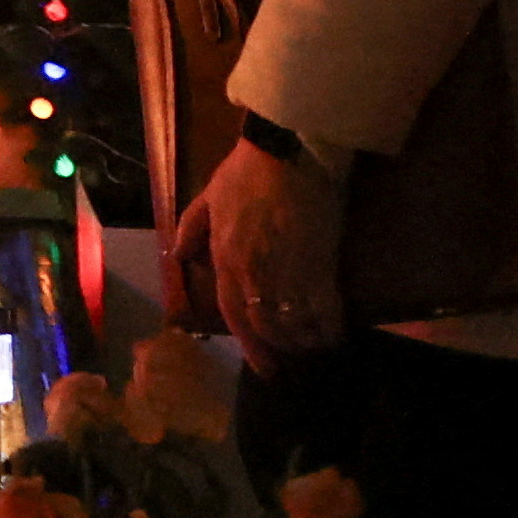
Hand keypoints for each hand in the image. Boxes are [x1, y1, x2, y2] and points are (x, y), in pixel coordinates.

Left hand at [178, 137, 347, 357]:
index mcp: (225, 258)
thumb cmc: (247, 170)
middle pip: (264, 325)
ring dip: (304, 340)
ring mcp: (285, 273)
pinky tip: (338, 333)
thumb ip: (193, 227)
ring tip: (316, 344)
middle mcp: (252, 274)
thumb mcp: (210, 197)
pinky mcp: (318, 266)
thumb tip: (179, 255)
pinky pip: (324, 309)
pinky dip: (331, 326)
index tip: (262, 365)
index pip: (231, 313)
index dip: (248, 344)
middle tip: (293, 357)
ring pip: (293, 323)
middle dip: (278, 347)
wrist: (287, 151)